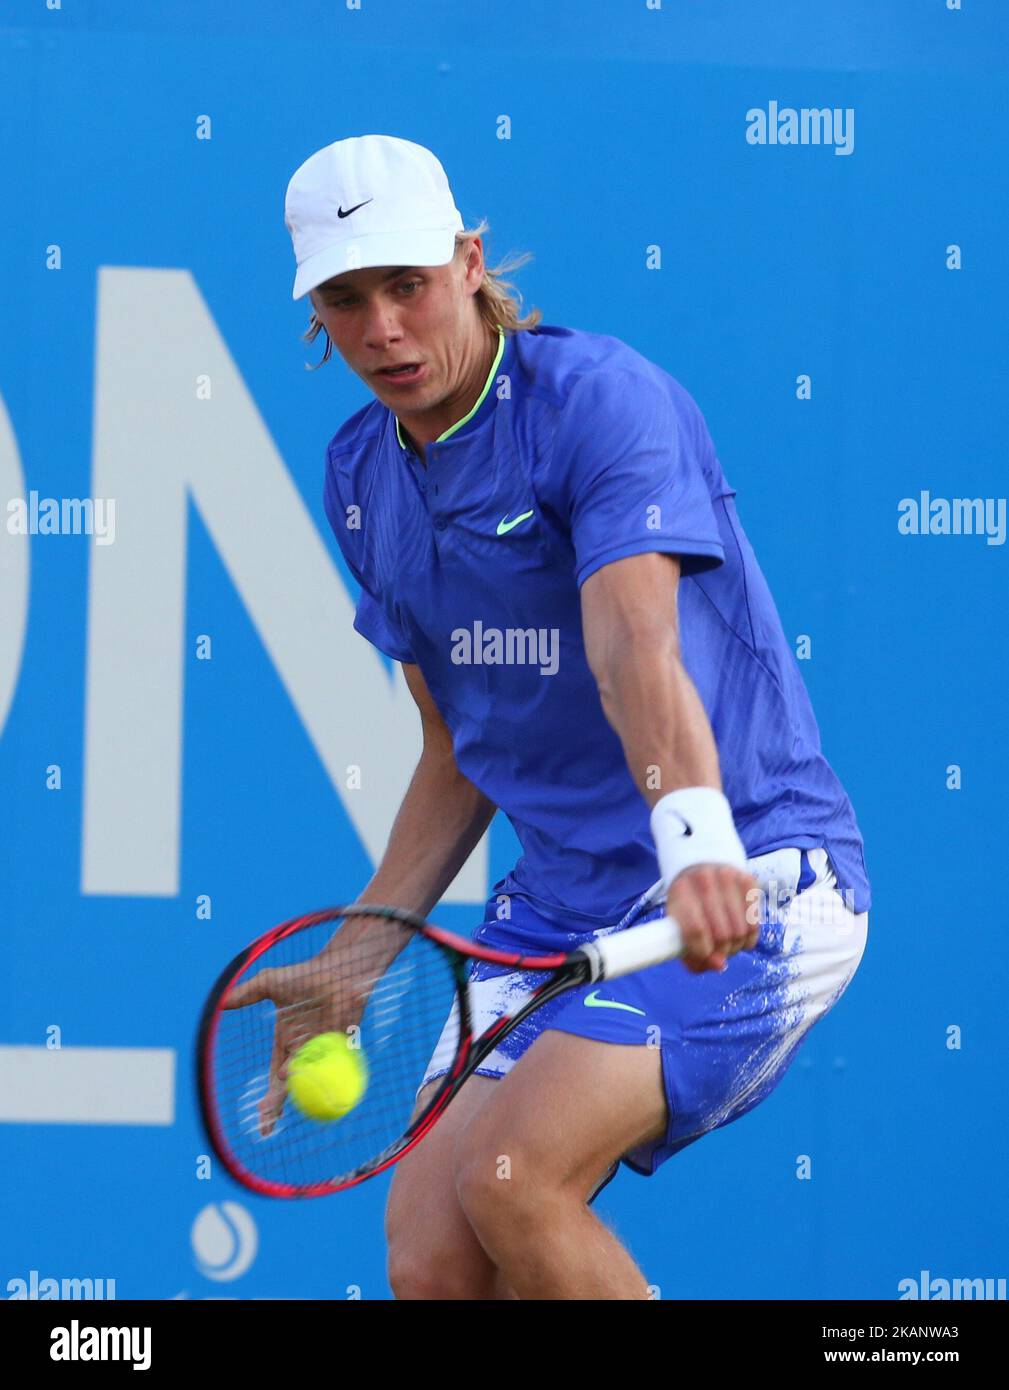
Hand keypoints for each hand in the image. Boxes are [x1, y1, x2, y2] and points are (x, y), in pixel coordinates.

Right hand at [222, 956, 371, 1136]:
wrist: (340, 968)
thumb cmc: (305, 975)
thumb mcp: (270, 982)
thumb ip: (246, 993)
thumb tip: (219, 1002)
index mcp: (286, 1046)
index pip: (275, 1080)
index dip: (268, 1100)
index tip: (260, 1115)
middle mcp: (305, 1053)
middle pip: (292, 1090)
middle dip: (279, 1110)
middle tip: (267, 1127)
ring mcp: (326, 1051)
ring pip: (312, 1079)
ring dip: (299, 1086)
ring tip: (285, 1077)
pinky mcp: (345, 1047)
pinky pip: (338, 1069)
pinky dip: (329, 1077)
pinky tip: (320, 1078)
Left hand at [667, 863, 759, 973]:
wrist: (701, 871)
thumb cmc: (689, 908)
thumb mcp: (680, 929)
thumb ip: (694, 956)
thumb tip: (720, 965)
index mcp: (679, 890)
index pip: (696, 930)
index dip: (703, 952)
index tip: (706, 956)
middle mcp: (703, 878)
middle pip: (722, 934)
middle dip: (722, 951)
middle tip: (719, 950)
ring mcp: (728, 876)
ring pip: (741, 930)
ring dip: (737, 946)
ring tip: (729, 943)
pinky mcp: (748, 879)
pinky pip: (755, 922)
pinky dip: (750, 937)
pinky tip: (741, 934)